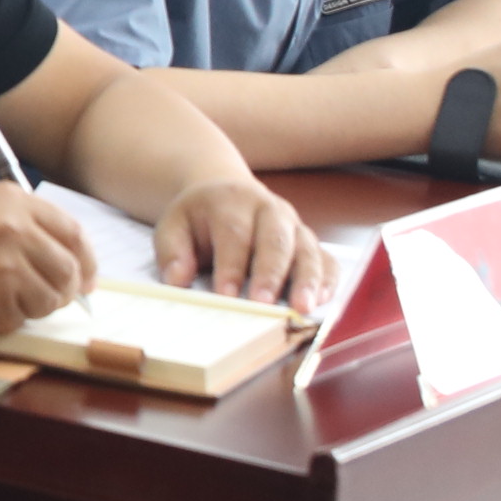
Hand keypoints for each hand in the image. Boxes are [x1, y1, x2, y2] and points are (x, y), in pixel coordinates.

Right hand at [0, 183, 92, 337]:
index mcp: (13, 201)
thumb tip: (68, 258)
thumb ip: (23, 225)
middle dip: (63, 290)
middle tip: (47, 298)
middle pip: (69, 270)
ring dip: (31, 307)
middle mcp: (15, 228)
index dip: (84, 260)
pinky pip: (20, 319)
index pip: (73, 232)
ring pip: (50, 300)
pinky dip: (4, 320)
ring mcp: (7, 265)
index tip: (85, 277)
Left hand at [152, 177, 334, 310]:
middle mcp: (269, 209)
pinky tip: (324, 299)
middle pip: (275, 240)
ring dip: (307, 279)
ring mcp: (294, 225)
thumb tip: (177, 280)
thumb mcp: (173, 225)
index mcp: (232, 201)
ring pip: (306, 250)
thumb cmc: (198, 217)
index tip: (225, 295)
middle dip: (271, 274)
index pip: (234, 234)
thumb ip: (172, 252)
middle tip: (264, 305)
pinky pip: (326, 258)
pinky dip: (328, 278)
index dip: (230, 266)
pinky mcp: (309, 241)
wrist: (224, 193)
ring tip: (303, 307)